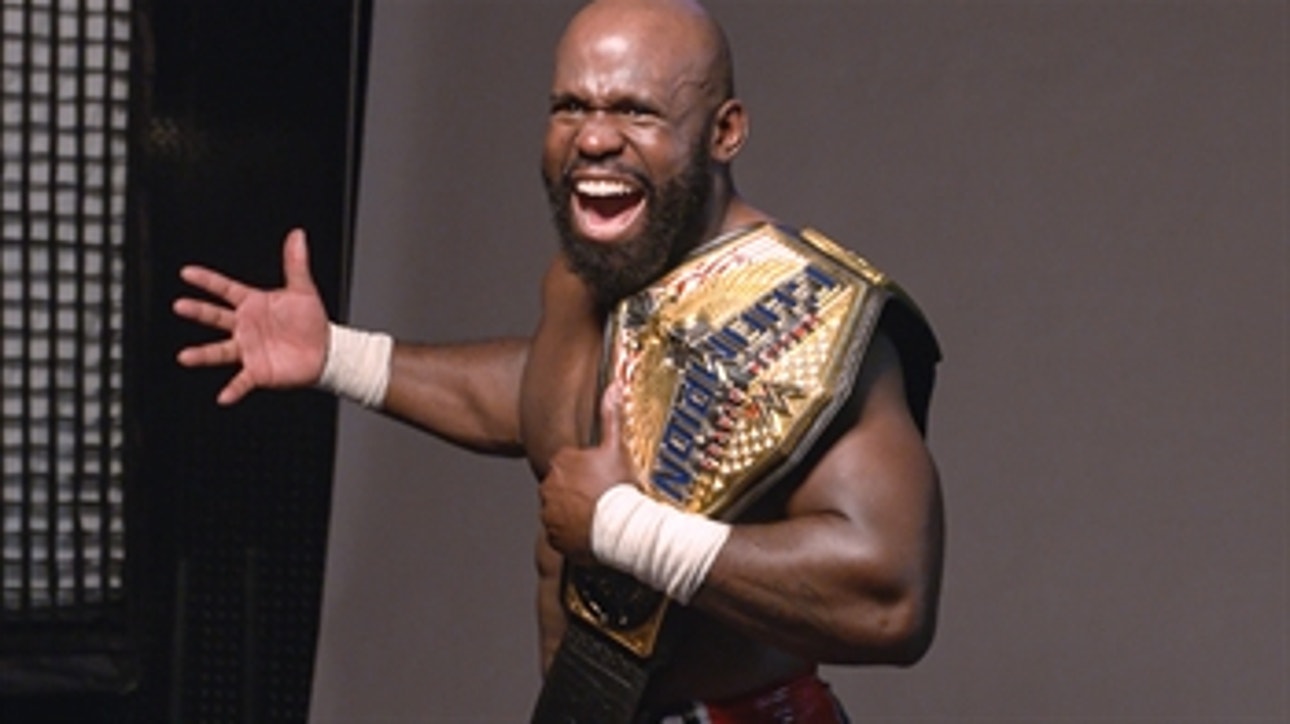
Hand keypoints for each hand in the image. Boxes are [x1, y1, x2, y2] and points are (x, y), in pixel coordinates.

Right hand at [173, 228, 328, 404]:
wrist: (325, 351)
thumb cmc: (311, 321)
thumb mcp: (303, 290)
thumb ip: (296, 263)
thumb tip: (298, 235)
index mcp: (253, 304)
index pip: (225, 289)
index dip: (207, 281)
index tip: (187, 272)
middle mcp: (245, 326)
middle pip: (216, 317)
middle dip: (198, 311)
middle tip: (180, 306)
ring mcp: (248, 349)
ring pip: (220, 350)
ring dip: (202, 354)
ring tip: (184, 357)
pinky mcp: (258, 371)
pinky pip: (241, 381)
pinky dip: (233, 389)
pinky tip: (223, 396)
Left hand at [539, 383, 636, 562]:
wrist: (621, 526)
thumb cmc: (619, 488)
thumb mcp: (616, 447)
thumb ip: (611, 415)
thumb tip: (613, 386)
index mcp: (561, 461)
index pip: (567, 464)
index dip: (584, 472)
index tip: (599, 479)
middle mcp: (549, 485)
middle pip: (560, 486)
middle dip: (575, 491)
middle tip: (599, 497)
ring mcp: (549, 512)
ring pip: (558, 509)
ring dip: (572, 511)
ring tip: (596, 515)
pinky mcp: (553, 535)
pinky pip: (558, 532)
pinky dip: (569, 532)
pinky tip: (589, 529)